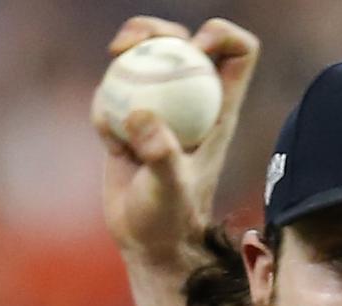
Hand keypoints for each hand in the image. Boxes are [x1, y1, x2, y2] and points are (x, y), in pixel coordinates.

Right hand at [91, 16, 259, 267]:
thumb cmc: (170, 219)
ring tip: (114, 61)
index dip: (222, 35)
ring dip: (127, 49)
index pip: (238, 54)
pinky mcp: (129, 122)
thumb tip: (139, 114)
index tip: (195, 46)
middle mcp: (193, 104)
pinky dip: (103, 101)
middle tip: (134, 42)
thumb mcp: (170, 188)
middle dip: (158, 27)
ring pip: (146, 59)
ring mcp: (160, 111)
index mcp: (219, 110)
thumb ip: (160, 153)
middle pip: (183, 42)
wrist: (147, 241)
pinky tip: (107, 136)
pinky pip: (112, 93)